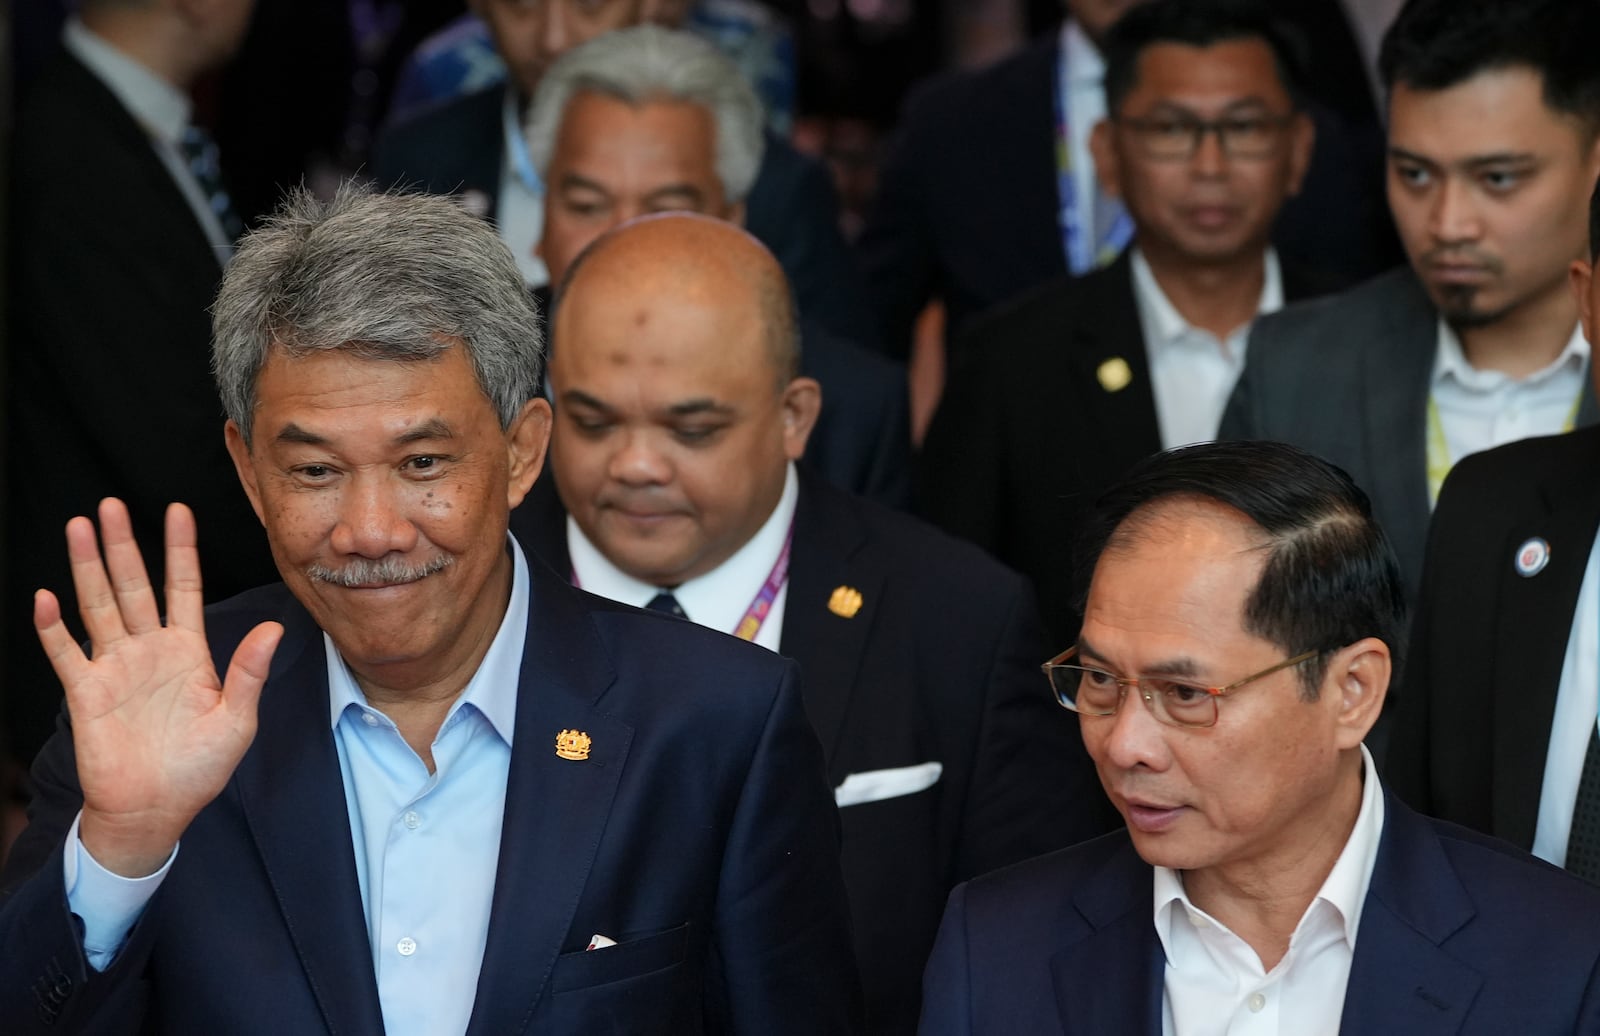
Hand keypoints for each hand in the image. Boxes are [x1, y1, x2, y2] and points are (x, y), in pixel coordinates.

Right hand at [33, 499, 281, 876]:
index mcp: (189, 652)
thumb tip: (275, 631)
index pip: (183, 587)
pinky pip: (65, 654)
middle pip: (134, 586)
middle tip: (112, 504)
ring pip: (98, 606)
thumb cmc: (200, 768)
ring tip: (79, 527)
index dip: (180, 550)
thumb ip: (249, 673)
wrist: (157, 810)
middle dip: (123, 546)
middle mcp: (149, 651)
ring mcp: (114, 668)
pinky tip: (46, 597)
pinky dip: (53, 627)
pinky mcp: (86, 693)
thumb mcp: (237, 720)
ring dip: (87, 568)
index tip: (179, 510)